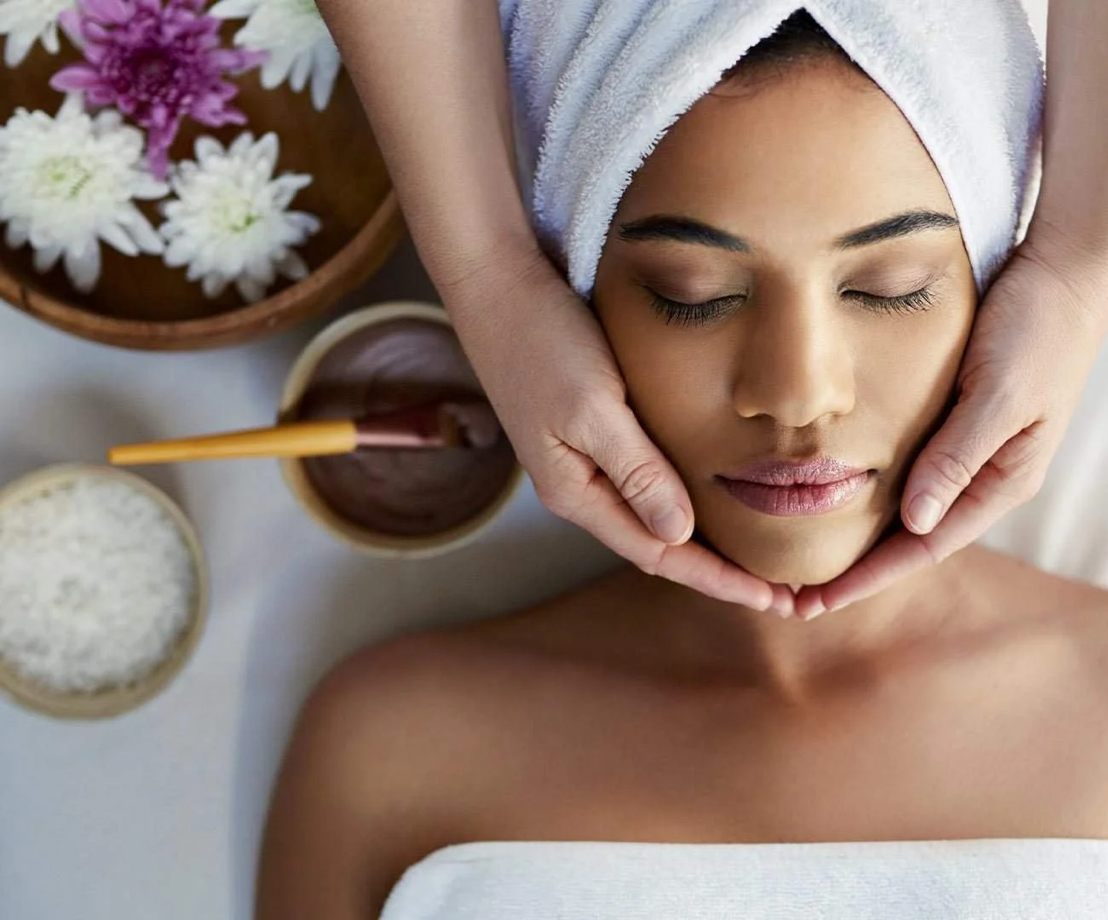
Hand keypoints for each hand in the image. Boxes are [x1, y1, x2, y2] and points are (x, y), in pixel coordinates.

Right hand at [445, 247, 793, 613]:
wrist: (496, 287)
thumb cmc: (541, 342)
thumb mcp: (594, 408)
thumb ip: (637, 472)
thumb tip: (681, 535)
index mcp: (576, 492)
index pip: (659, 554)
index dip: (718, 581)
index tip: (773, 601)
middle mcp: (579, 487)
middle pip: (657, 546)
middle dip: (717, 572)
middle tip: (781, 591)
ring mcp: (583, 461)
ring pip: (653, 516)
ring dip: (703, 540)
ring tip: (756, 557)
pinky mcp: (591, 431)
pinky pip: (646, 482)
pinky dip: (685, 498)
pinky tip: (714, 497)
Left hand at [795, 228, 1107, 618]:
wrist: (1063, 269)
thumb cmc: (1039, 328)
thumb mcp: (999, 394)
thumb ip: (958, 456)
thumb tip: (915, 522)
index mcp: (1001, 481)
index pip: (924, 547)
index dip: (870, 578)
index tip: (818, 603)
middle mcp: (982, 475)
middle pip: (910, 539)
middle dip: (856, 571)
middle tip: (794, 596)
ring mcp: (966, 449)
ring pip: (904, 508)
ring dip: (857, 537)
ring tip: (802, 561)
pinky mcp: (949, 420)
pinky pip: (903, 469)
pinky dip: (866, 491)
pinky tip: (830, 497)